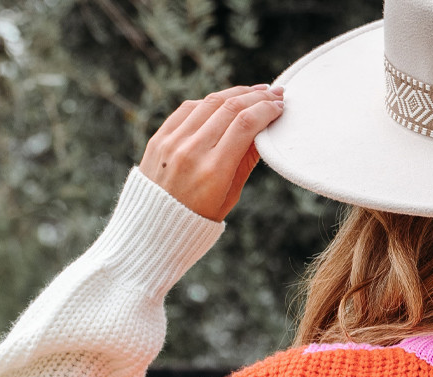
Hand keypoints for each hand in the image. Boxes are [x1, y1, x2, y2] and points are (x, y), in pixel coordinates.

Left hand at [138, 84, 283, 221]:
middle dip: (256, 96)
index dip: (265, 110)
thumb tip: (263, 130)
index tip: (279, 106)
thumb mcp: (230, 196)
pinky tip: (224, 101)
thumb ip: (245, 161)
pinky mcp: (160, 136)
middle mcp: (192, 151)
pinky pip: (189, 109)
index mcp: (213, 171)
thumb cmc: (198, 217)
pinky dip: (210, 101)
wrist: (154, 228)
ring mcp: (173, 141)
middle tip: (274, 92)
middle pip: (230, 108)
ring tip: (253, 92)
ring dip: (235, 93)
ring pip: (210, 102)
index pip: (245, 125)